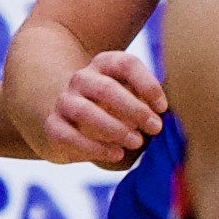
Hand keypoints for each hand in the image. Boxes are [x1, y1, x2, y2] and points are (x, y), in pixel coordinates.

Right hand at [44, 49, 166, 168]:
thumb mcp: (133, 100)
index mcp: (104, 65)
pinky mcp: (52, 125)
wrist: (71, 125)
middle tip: (155, 128)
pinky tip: (116, 154)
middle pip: (105, 88)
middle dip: (133, 109)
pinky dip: (94, 148)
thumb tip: (166, 120)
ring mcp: (64, 101)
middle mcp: (81, 79)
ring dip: (113, 128)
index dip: (146, 84)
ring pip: (83, 111)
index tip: (163, 107)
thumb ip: (149, 105)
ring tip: (136, 142)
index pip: (125, 64)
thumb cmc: (114, 111)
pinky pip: (68, 136)